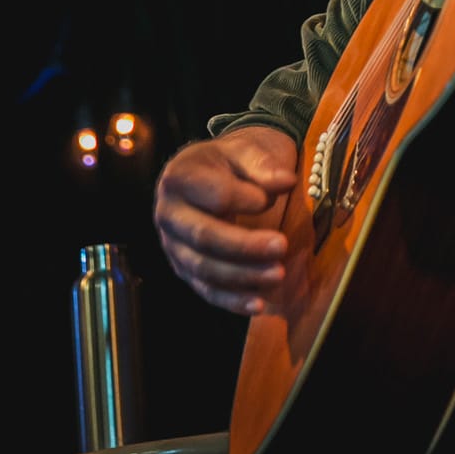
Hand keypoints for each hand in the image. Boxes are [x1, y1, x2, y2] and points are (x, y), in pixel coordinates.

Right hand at [153, 127, 297, 316]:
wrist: (211, 173)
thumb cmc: (229, 162)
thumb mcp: (245, 150)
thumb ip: (263, 165)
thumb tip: (286, 181)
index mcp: (180, 176)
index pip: (215, 195)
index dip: (246, 200)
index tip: (273, 199)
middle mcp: (168, 213)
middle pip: (204, 237)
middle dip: (245, 247)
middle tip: (282, 246)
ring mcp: (172, 245)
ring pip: (203, 268)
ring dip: (242, 276)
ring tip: (278, 274)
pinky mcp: (183, 269)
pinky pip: (205, 290)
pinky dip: (231, 300)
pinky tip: (258, 303)